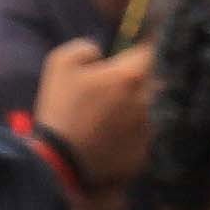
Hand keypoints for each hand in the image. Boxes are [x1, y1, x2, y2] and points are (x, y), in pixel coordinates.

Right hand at [30, 38, 150, 209]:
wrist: (58, 162)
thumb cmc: (59, 109)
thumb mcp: (60, 63)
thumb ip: (85, 48)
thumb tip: (100, 53)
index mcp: (130, 76)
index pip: (150, 51)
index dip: (141, 48)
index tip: (132, 51)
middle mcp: (146, 101)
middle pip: (151, 83)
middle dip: (136, 82)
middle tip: (112, 90)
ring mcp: (147, 130)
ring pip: (148, 112)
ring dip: (134, 110)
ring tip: (108, 119)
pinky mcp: (143, 154)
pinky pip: (141, 138)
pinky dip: (130, 136)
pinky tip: (109, 140)